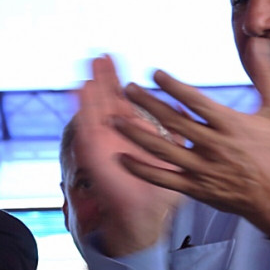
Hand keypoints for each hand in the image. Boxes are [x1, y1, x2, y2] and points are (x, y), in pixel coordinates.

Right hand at [71, 55, 184, 255]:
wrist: (145, 215)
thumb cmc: (162, 189)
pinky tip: (80, 89)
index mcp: (133, 132)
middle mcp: (115, 135)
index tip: (113, 58)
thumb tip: (190, 106)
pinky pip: (86, 127)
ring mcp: (103, 143)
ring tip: (88, 66)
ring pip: (95, 109)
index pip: (124, 99)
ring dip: (90, 87)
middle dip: (103, 76)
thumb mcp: (177, 155)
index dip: (117, 78)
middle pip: (107, 99)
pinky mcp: (94, 154)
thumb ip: (182, 129)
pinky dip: (82, 108)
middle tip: (99, 54)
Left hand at [115, 37, 269, 237]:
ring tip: (115, 120)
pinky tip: (121, 157)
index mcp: (230, 124)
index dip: (173, 86)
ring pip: (162, 150)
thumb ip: (266, 74)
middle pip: (173, 122)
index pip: (196, 101)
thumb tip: (259, 41)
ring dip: (136, 134)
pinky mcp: (193, 188)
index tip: (154, 73)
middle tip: (126, 89)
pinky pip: (162, 178)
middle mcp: (213, 146)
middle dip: (147, 104)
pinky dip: (140, 169)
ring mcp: (201, 169)